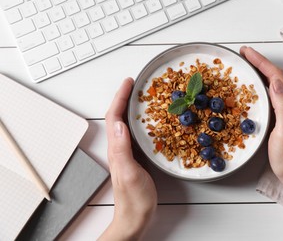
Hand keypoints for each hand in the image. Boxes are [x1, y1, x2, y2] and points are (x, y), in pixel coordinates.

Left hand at [100, 78, 156, 240]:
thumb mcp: (129, 173)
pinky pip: (135, 134)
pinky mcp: (135, 158)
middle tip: (135, 85)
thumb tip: (120, 124)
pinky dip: (139, 122)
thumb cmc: (134, 200)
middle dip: (124, 98)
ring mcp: (127, 153)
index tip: (129, 83)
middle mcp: (119, 148)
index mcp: (117, 149)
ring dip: (130, 107)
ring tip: (140, 97)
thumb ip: (123, 150)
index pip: (114, 117)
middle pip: (118, 117)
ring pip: (126, 124)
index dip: (120, 98)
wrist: (135, 218)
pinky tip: (148, 122)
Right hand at [240, 46, 282, 240]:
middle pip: (274, 76)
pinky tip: (252, 88)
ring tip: (246, 66)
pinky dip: (260, 85)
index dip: (261, 61)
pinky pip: (269, 95)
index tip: (246, 52)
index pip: (275, 76)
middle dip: (259, 62)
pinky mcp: (279, 118)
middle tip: (243, 54)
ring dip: (260, 71)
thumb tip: (275, 82)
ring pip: (272, 84)